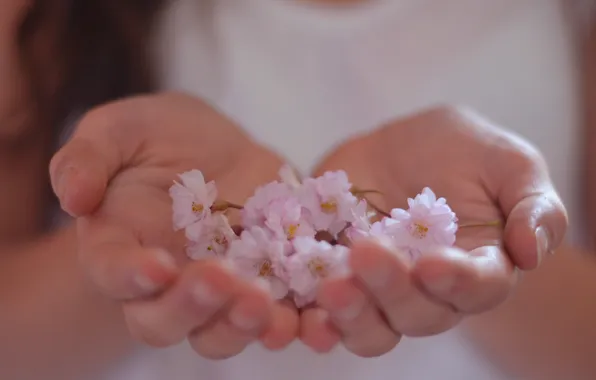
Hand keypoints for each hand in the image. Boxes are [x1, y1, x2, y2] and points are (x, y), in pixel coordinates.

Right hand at [50, 93, 297, 358]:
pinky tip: (309, 316)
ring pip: (217, 332)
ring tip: (265, 305)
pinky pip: (273, 317)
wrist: (218, 146)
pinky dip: (289, 323)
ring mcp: (215, 289)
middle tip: (220, 279)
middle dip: (190, 308)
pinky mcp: (262, 283)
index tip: (158, 267)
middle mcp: (163, 282)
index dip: (131, 277)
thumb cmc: (159, 135)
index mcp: (119, 246)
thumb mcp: (120, 128)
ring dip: (238, 326)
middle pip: (162, 321)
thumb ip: (88, 157)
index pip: (113, 273)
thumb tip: (72, 197)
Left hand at [300, 106, 567, 356]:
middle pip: (417, 315)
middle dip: (392, 290)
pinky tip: (296, 307)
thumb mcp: (508, 163)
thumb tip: (531, 252)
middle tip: (366, 253)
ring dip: (350, 316)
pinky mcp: (337, 279)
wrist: (400, 146)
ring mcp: (380, 291)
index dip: (458, 283)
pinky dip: (309, 316)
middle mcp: (429, 292)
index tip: (433, 263)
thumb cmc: (463, 152)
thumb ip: (532, 205)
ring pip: (370, 328)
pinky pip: (323, 312)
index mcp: (478, 269)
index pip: (477, 289)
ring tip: (328, 289)